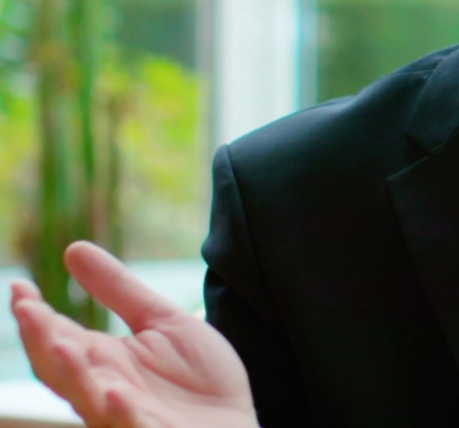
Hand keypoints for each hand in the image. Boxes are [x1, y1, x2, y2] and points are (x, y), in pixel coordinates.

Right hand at [10, 241, 258, 427]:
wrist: (236, 423)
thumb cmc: (199, 378)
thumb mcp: (163, 321)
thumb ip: (119, 291)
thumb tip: (73, 249)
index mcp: (102, 362)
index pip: (56, 338)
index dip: (35, 316)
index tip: (19, 287)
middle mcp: (105, 391)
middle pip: (61, 370)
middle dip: (42, 342)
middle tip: (27, 310)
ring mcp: (126, 418)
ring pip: (89, 401)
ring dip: (73, 374)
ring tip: (62, 343)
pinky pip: (131, 427)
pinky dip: (121, 413)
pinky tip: (115, 392)